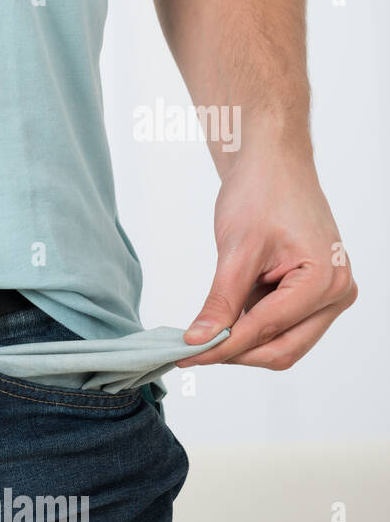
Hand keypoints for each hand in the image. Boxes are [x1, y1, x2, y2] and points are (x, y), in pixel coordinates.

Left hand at [179, 147, 355, 369]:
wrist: (274, 166)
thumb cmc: (261, 194)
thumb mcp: (235, 252)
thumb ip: (220, 302)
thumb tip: (199, 342)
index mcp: (325, 280)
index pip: (266, 330)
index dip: (222, 348)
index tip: (185, 356)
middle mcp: (337, 293)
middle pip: (282, 349)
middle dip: (235, 353)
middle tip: (191, 350)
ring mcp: (330, 296)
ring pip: (283, 344)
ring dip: (243, 342)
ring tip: (206, 328)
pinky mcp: (315, 295)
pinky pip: (282, 327)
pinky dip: (250, 328)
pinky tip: (224, 316)